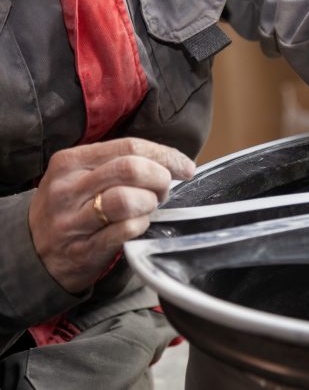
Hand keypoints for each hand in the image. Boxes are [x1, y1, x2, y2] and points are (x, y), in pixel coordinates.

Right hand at [29, 138, 194, 293]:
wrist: (33, 252)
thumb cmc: (70, 208)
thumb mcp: (81, 176)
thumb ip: (118, 163)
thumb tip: (170, 161)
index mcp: (71, 161)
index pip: (129, 146)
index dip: (165, 155)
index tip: (185, 167)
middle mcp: (69, 188)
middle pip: (131, 169)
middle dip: (160, 178)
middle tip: (163, 191)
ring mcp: (73, 220)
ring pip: (127, 200)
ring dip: (150, 203)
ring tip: (149, 208)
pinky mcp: (83, 249)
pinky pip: (125, 231)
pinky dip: (141, 226)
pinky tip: (139, 225)